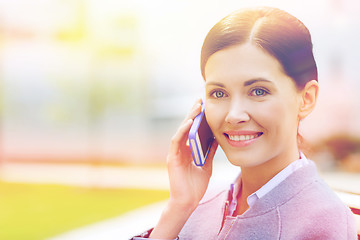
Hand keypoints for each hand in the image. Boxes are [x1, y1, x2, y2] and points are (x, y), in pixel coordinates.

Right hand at [150, 99, 217, 238]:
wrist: (188, 201)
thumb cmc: (196, 185)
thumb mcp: (206, 164)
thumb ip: (209, 152)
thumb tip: (217, 138)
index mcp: (187, 150)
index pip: (192, 130)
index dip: (197, 118)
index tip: (205, 106)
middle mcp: (180, 149)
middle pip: (186, 127)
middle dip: (193, 113)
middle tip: (200, 100)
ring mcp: (175, 153)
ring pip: (181, 131)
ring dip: (188, 118)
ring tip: (196, 107)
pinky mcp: (172, 158)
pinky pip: (176, 141)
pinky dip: (183, 131)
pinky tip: (189, 122)